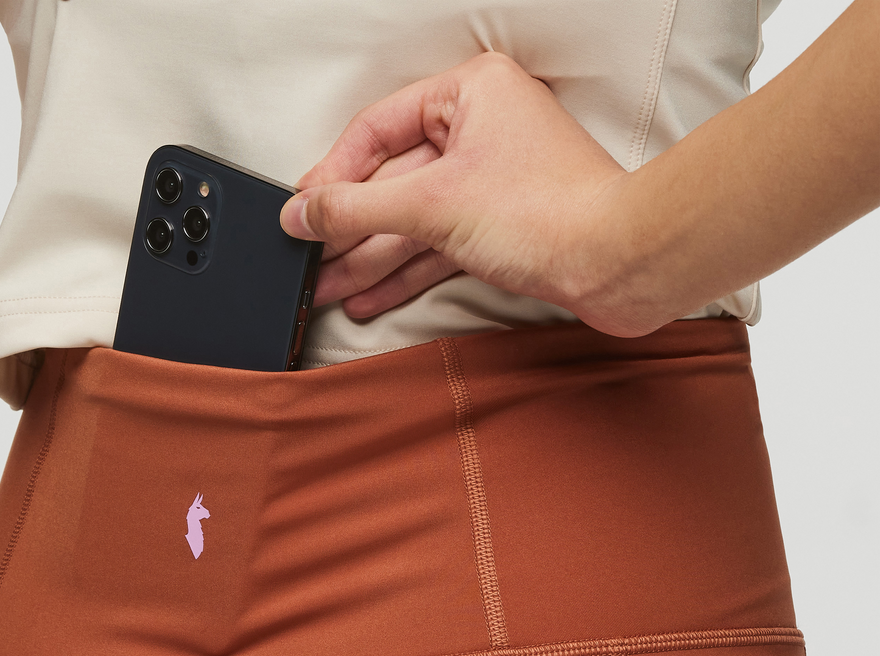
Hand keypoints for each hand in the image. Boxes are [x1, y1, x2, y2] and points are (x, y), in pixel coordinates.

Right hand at [281, 53, 636, 333]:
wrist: (617, 263)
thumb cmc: (548, 212)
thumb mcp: (431, 205)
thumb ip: (357, 209)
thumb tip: (300, 214)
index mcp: (469, 92)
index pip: (376, 130)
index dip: (332, 177)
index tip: (300, 215)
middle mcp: (480, 129)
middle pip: (391, 181)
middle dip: (348, 232)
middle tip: (307, 262)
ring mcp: (490, 181)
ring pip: (411, 221)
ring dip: (368, 261)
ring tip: (327, 292)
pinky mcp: (499, 226)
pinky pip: (436, 246)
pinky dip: (403, 273)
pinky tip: (368, 299)